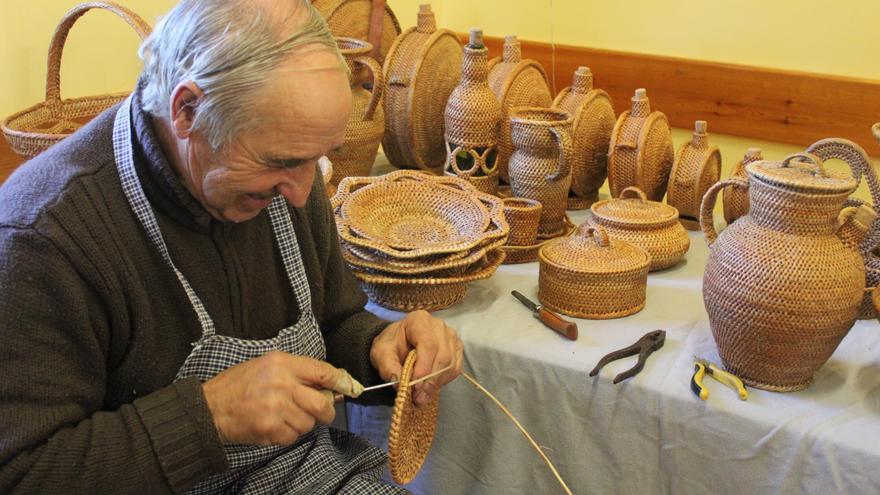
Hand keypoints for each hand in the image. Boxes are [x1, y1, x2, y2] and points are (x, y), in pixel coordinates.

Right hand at [201, 351, 340, 445]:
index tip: (349, 388)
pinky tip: (275, 425)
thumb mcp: (268, 364)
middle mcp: (282, 384)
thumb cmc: (240, 384)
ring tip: (286, 415)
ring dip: (303, 423)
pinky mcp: (270, 429)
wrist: (212, 406)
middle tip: (320, 411)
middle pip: (322, 403)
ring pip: (309, 423)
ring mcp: (276, 408)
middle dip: (326, 410)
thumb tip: (331, 381)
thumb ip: (298, 370)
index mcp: (282, 364)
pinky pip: (294, 436)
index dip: (340, 382)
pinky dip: (288, 434)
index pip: (322, 372)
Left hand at [370, 310, 463, 406]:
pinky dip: (443, 382)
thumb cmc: (391, 346)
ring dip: (436, 384)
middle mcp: (439, 326)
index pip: (428, 343)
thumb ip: (388, 367)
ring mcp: (450, 337)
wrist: (397, 344)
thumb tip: (400, 383)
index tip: (413, 384)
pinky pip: (455, 369)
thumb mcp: (381, 354)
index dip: (423, 366)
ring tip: (421, 397)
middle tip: (417, 396)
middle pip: (442, 355)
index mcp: (419, 320)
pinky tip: (430, 388)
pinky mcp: (456, 350)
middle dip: (430, 380)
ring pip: (450, 364)